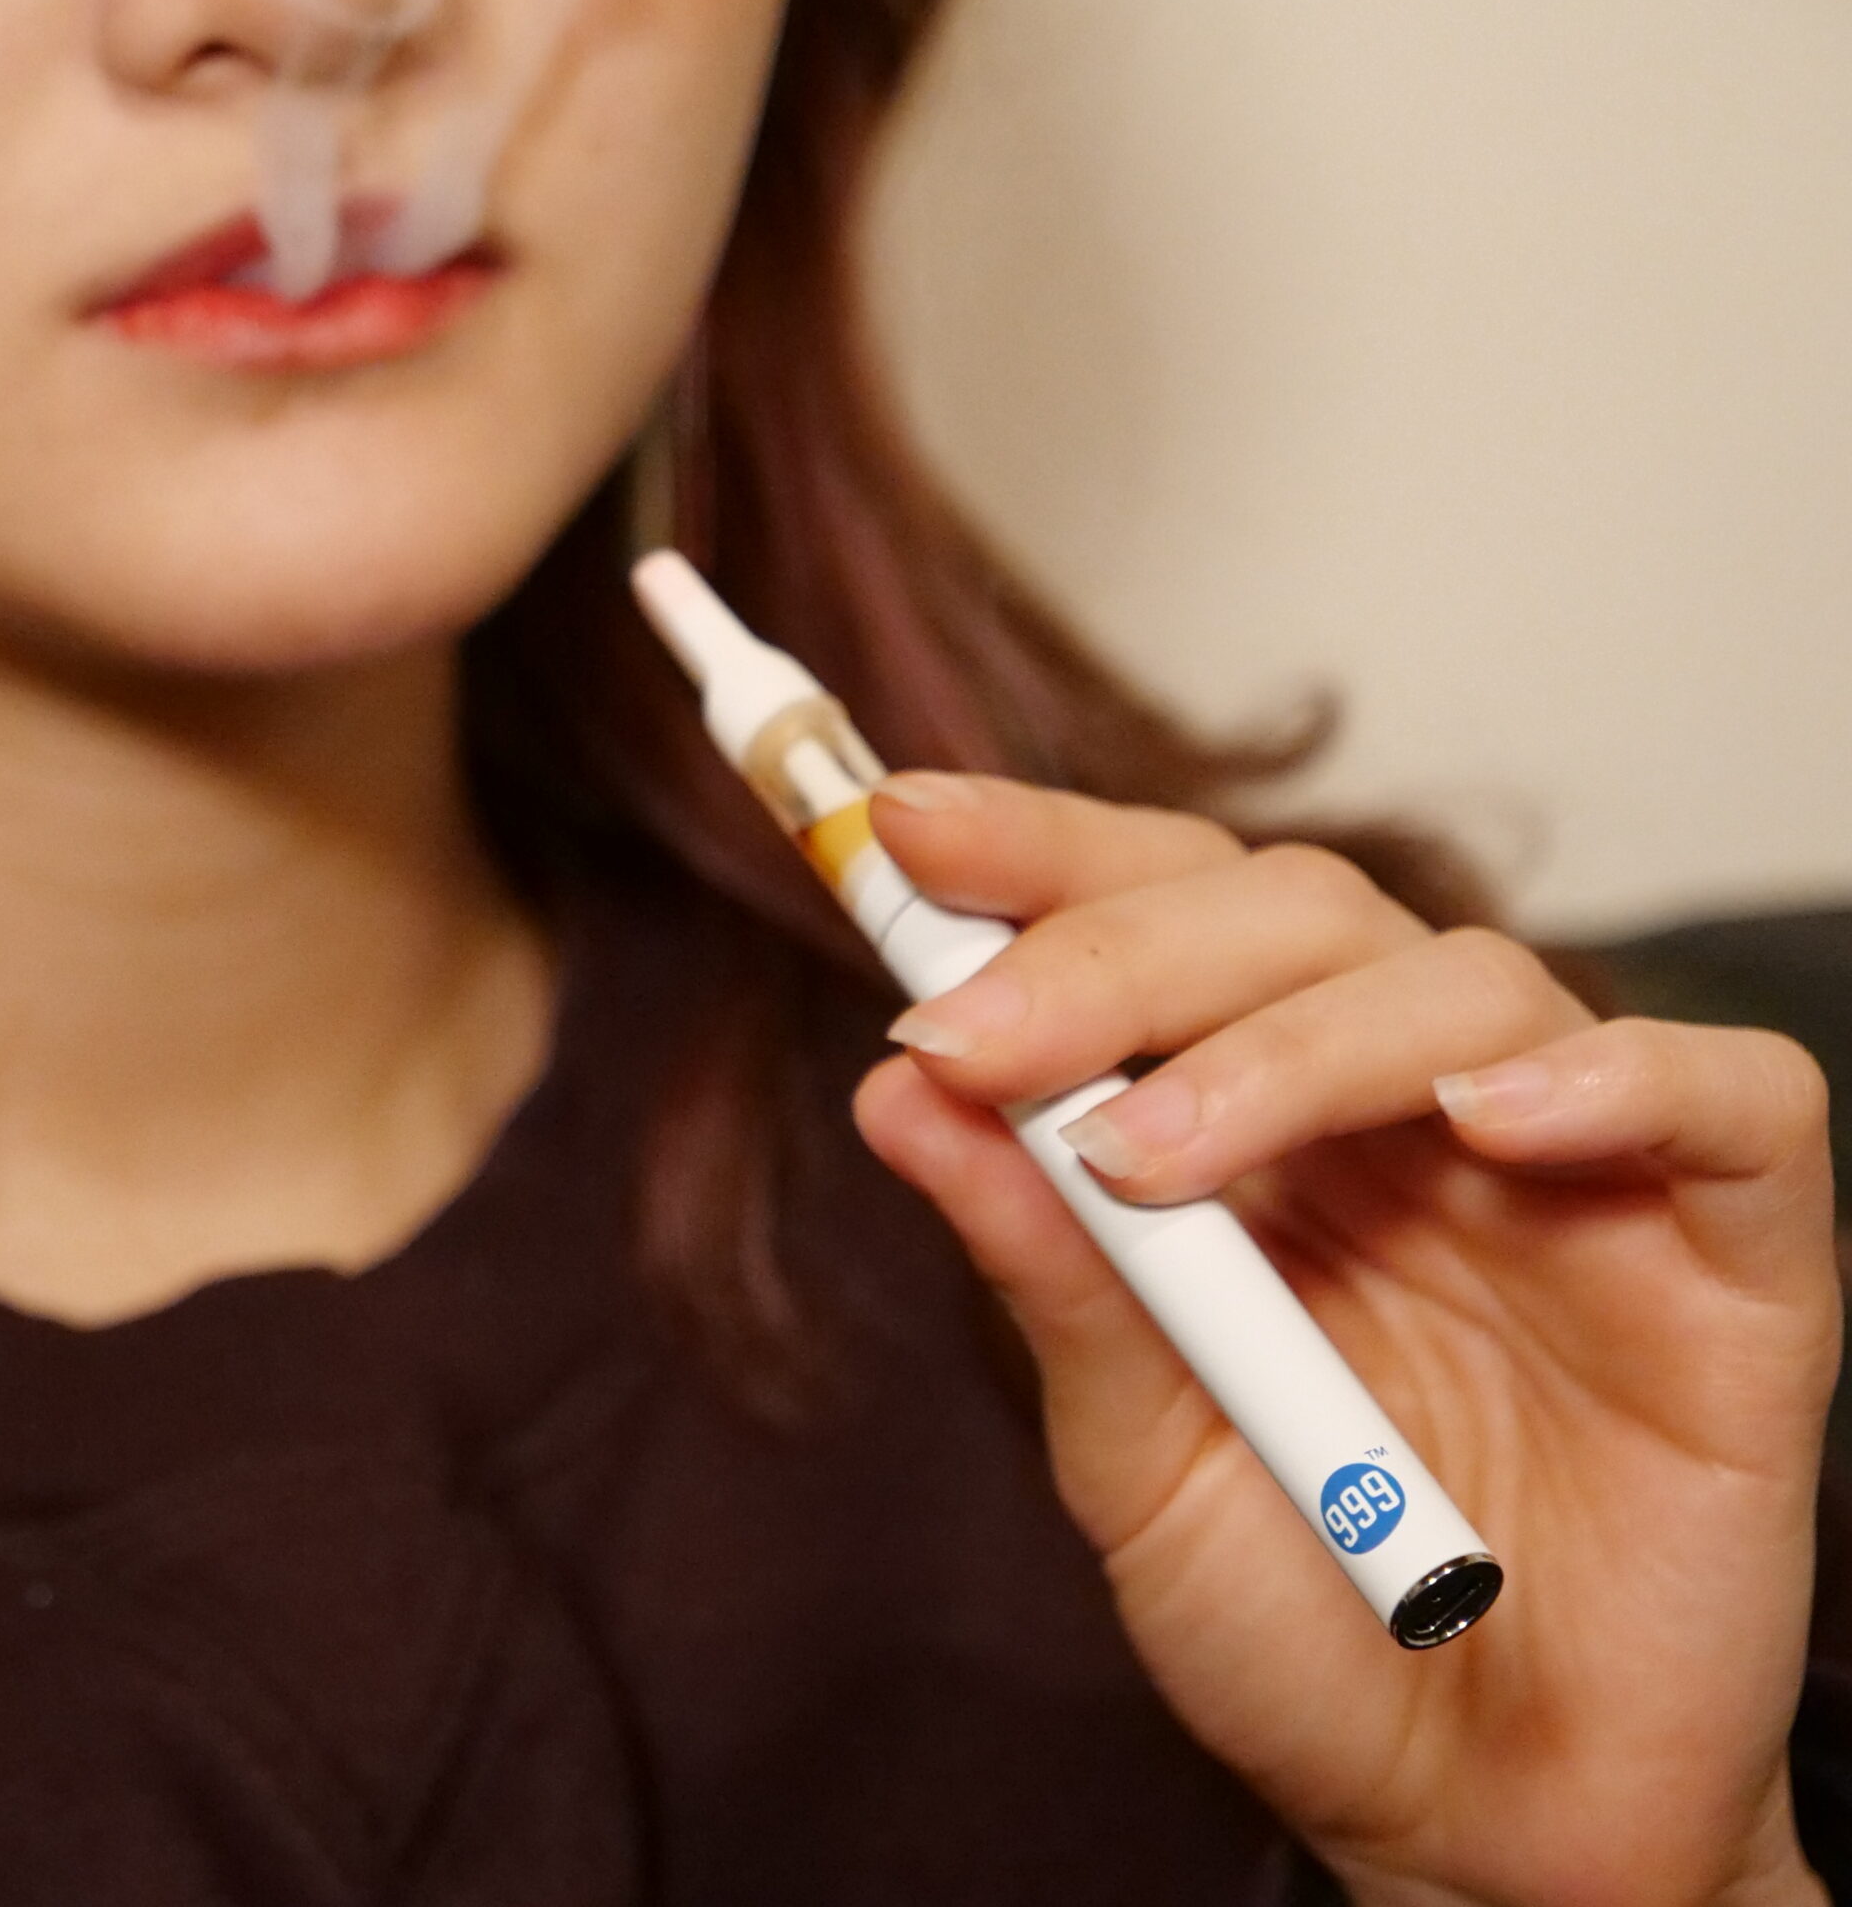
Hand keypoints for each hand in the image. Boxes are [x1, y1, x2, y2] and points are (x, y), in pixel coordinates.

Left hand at [848, 772, 1839, 1906]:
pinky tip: (1488, 1125)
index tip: (894, 824)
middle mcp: (1406, 1111)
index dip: (1040, 857)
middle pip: (1291, 917)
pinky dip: (1615, 1081)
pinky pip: (1729, 1100)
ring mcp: (1576, 1168)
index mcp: (1258, 1128)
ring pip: (1463, 984)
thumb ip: (1045, 1266)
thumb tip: (896, 1088)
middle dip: (1114, 953)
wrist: (1481, 1824)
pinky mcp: (1736, 1255)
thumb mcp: (1129, 1453)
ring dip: (1290, 1045)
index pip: (1159, 920)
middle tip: (974, 1030)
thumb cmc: (1302, 1620)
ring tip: (1155, 1154)